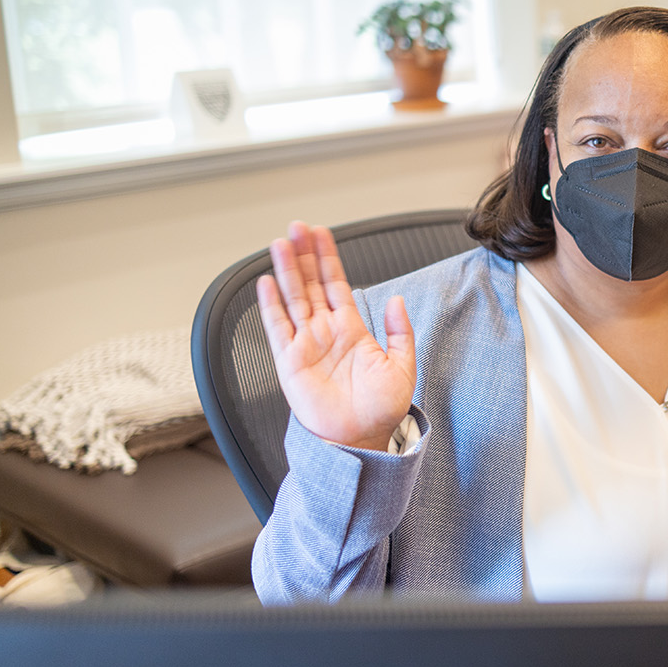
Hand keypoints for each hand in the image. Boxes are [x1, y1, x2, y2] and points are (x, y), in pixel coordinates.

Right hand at [256, 221, 415, 451]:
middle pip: (310, 284)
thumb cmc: (381, 410)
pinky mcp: (290, 362)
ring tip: (280, 243)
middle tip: (297, 226)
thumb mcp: (402, 367)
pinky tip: (265, 283)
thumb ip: (399, 332)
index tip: (321, 234)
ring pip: (292, 299)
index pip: (336, 284)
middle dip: (303, 255)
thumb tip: (395, 301)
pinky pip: (277, 328)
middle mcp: (325, 333)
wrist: (362, 440)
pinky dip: (270, 305)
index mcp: (352, 330)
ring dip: (285, 271)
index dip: (327, 259)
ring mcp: (306, 345)